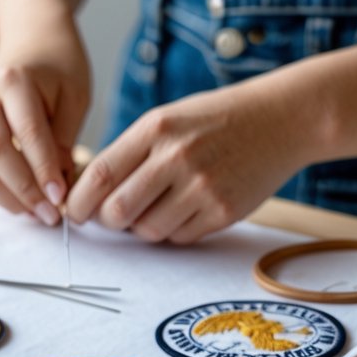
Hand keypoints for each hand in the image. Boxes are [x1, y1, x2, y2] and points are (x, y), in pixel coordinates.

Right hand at [0, 27, 90, 225]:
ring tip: (36, 214)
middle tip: (50, 215)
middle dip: (24, 191)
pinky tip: (20, 204)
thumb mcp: (74, 97)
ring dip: (6, 198)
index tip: (61, 198)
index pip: (27, 134)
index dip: (44, 171)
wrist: (31, 40)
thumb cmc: (59, 67)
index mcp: (13, 81)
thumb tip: (57, 187)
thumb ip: (63, 140)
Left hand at [67, 78, 316, 242]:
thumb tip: (89, 194)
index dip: (79, 201)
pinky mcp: (223, 211)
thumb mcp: (168, 121)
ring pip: (147, 230)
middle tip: (109, 218)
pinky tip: (184, 208)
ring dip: (141, 227)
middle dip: (106, 221)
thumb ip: (131, 153)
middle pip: (117, 211)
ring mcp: (202, 187)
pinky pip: (179, 237)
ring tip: (154, 207)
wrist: (283, 119)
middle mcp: (177, 157)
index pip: (101, 174)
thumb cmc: (216, 120)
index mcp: (156, 129)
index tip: (73, 212)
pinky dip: (172, 231)